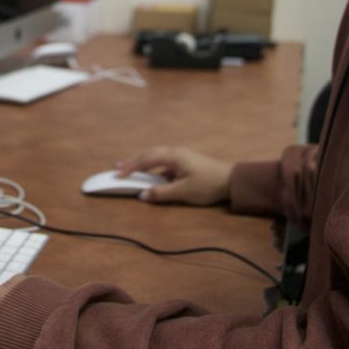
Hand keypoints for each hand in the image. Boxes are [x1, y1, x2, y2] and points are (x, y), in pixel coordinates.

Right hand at [115, 146, 233, 205]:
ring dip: (142, 163)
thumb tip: (142, 195)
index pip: (147, 159)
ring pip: (156, 158)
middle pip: (149, 154)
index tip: (117, 175)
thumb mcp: (184, 192)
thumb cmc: (208, 185)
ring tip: (129, 169)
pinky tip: (150, 177)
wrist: (232, 180)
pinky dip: (153, 168)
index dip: (131, 167)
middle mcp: (175, 153)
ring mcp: (181, 157)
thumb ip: (162, 193)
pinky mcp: (185, 163)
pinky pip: (164, 163)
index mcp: (173, 156)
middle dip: (133, 161)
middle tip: (116, 168)